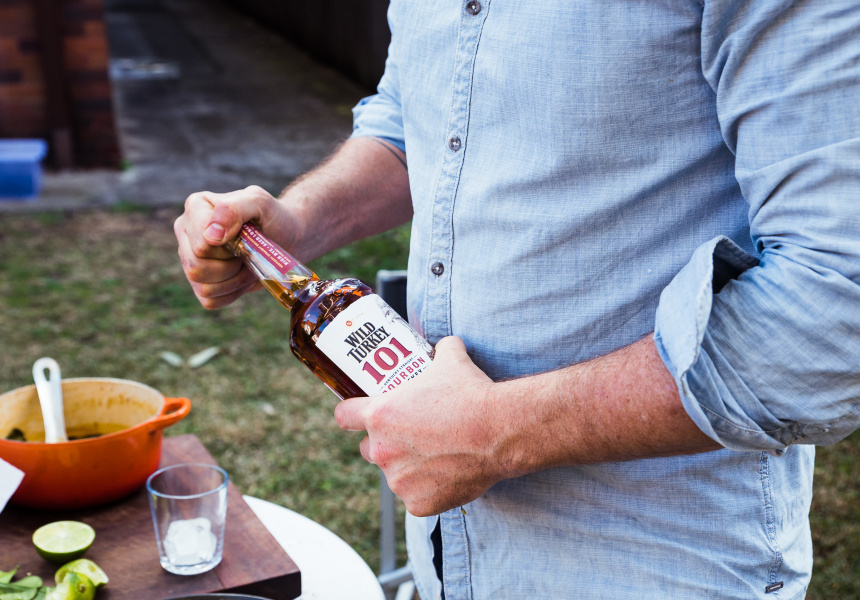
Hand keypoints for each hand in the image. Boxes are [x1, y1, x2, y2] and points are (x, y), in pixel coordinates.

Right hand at [174, 185, 294, 308]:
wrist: (287, 237)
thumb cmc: (272, 216)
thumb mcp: (259, 202)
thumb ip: (234, 209)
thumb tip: (210, 235)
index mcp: (195, 208)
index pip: (201, 244)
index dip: (228, 248)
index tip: (246, 237)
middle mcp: (185, 232)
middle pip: (196, 267)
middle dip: (231, 266)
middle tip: (249, 254)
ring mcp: (189, 259)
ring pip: (202, 286)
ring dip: (234, 280)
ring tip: (248, 264)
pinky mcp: (199, 283)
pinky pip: (210, 300)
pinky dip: (232, 293)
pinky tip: (242, 276)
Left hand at [335, 337, 507, 516]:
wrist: (500, 430)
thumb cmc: (471, 393)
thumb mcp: (451, 359)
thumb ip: (440, 351)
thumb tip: (444, 344)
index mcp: (380, 415)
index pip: (344, 417)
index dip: (350, 414)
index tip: (357, 414)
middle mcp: (383, 450)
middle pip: (367, 449)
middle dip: (383, 443)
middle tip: (407, 436)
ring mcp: (399, 480)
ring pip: (395, 475)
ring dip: (408, 467)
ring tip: (436, 456)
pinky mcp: (419, 504)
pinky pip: (417, 498)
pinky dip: (430, 490)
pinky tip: (449, 476)